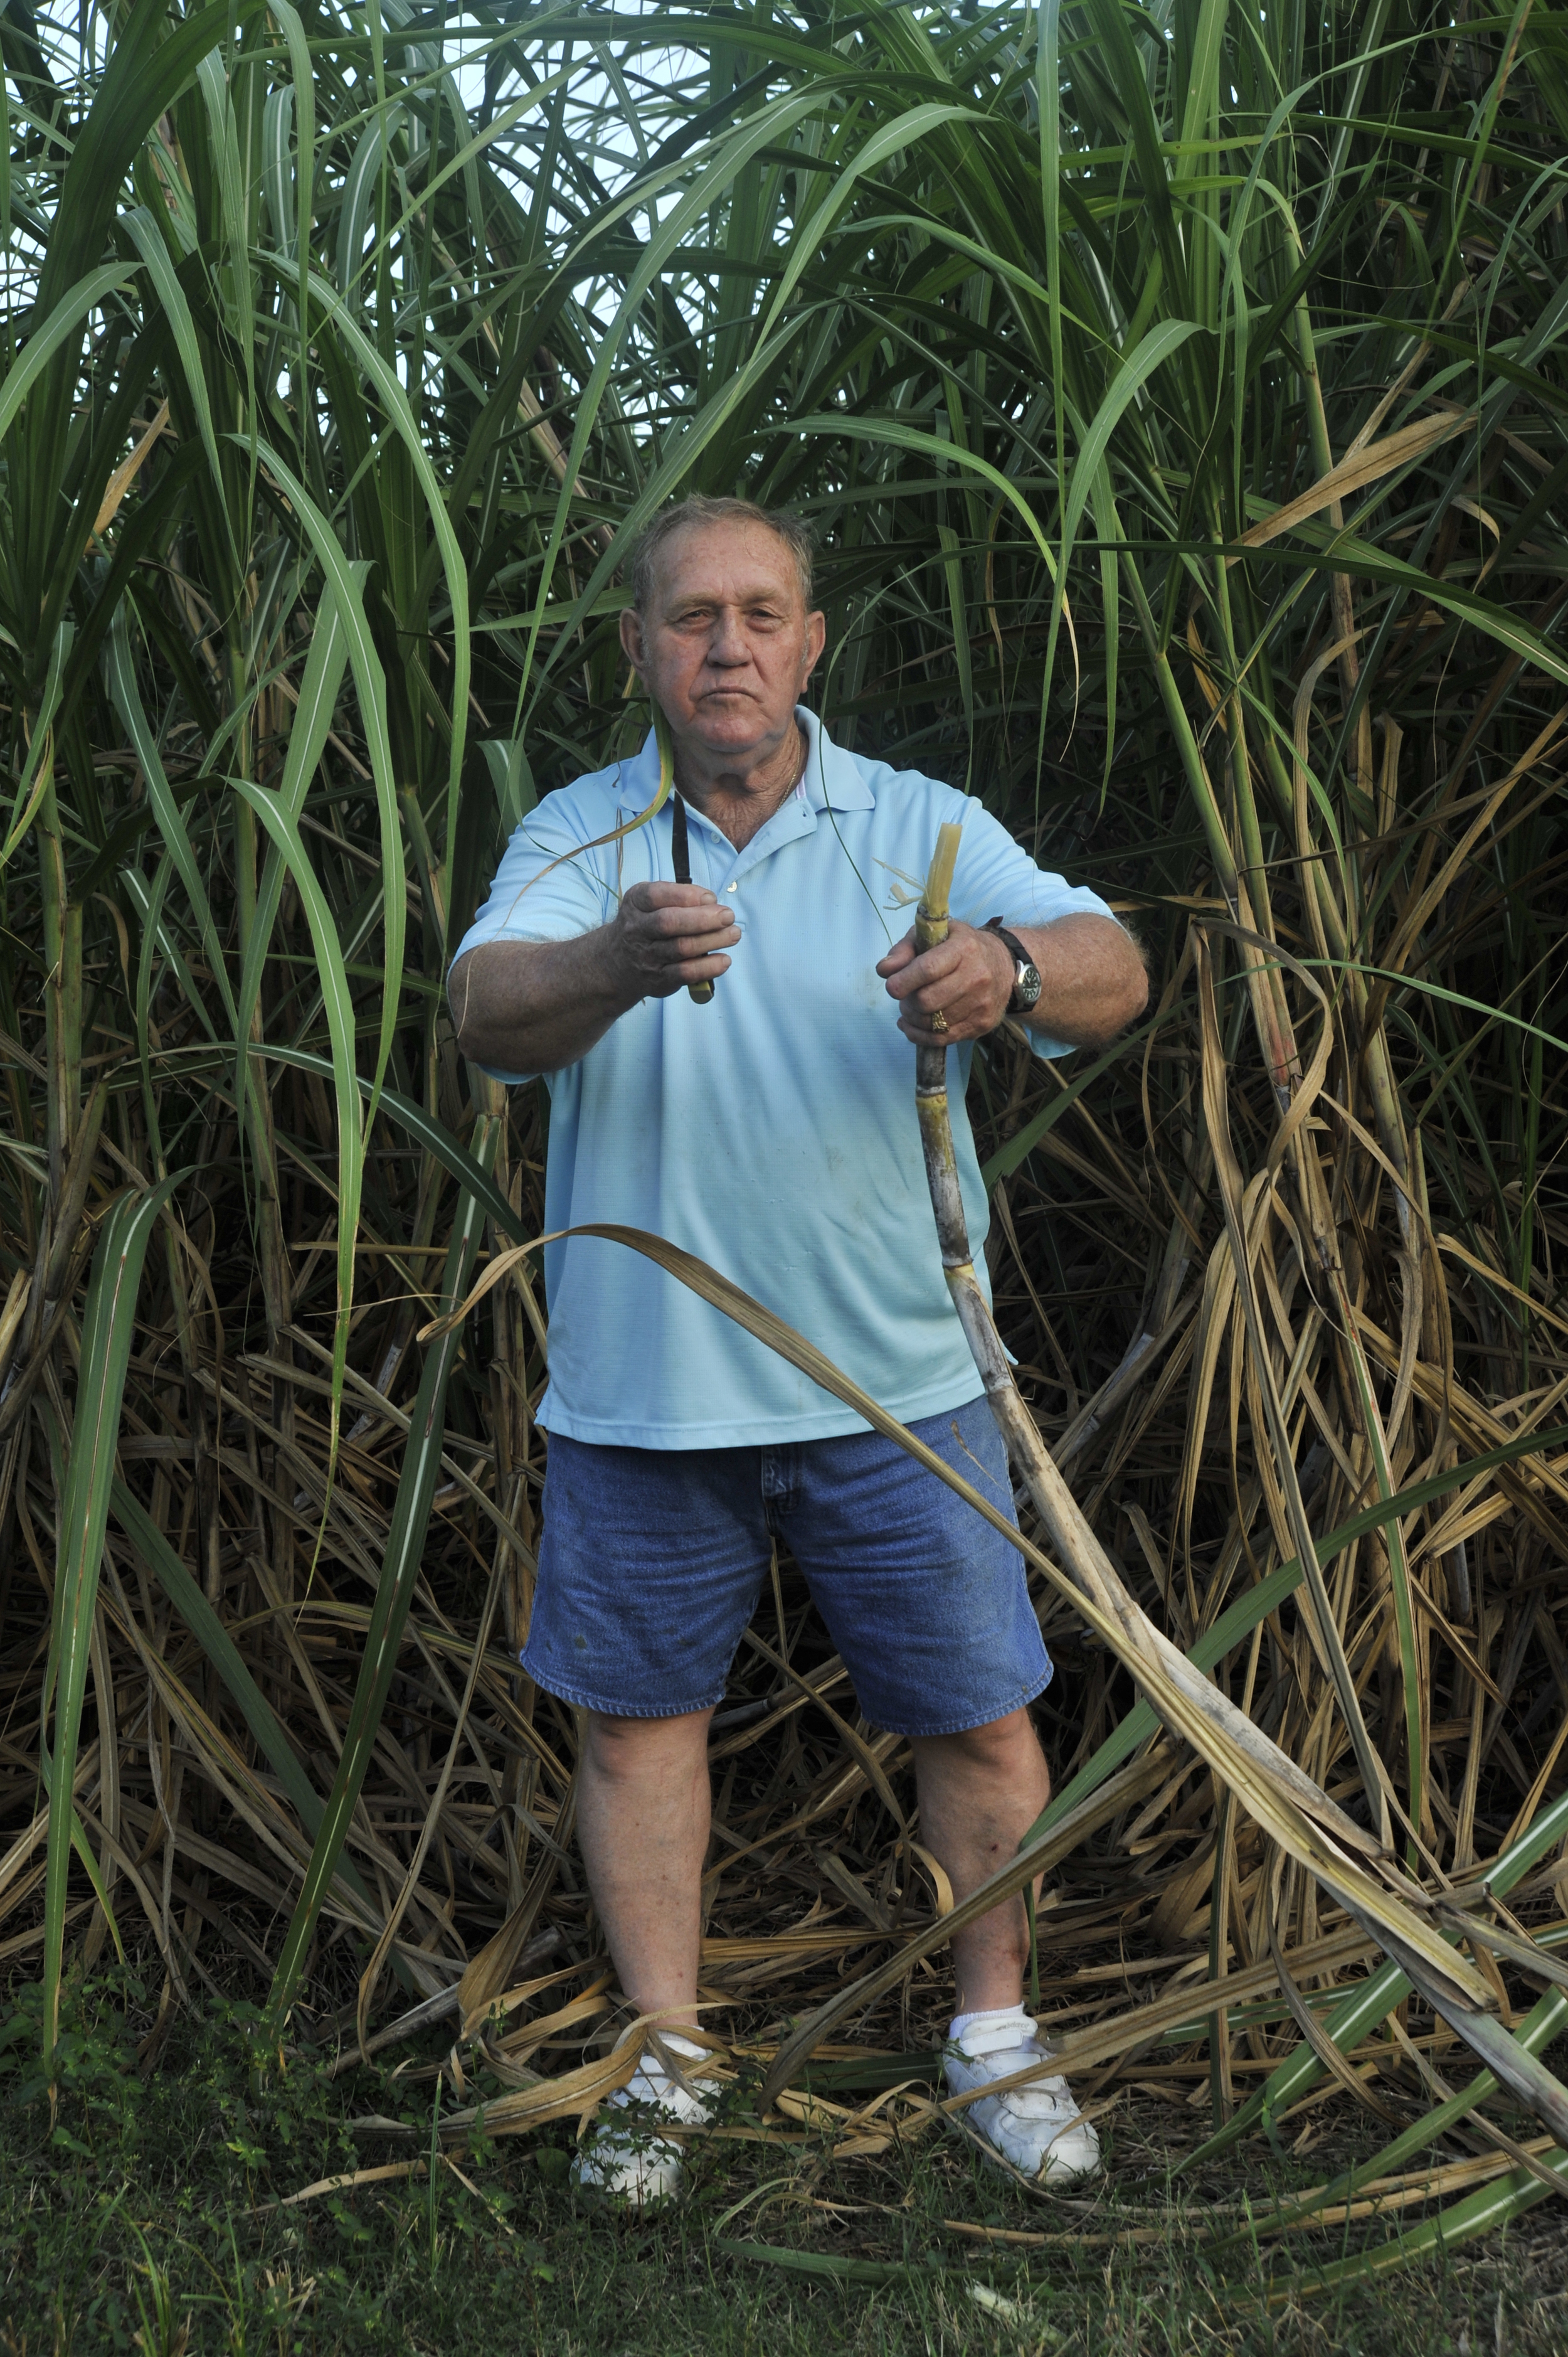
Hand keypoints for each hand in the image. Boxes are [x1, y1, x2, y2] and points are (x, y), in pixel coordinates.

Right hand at [606, 880, 739, 999]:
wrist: (616, 962)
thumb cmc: (645, 924)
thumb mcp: (649, 902)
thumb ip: (677, 897)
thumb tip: (711, 902)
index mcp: (635, 903)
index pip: (656, 895)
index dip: (687, 895)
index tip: (711, 898)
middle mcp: (637, 929)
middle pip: (669, 922)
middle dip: (704, 918)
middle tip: (728, 916)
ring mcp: (647, 956)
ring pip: (681, 948)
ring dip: (713, 940)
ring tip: (733, 934)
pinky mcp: (659, 979)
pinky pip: (685, 974)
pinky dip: (708, 967)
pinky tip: (724, 960)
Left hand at [876, 922, 1015, 1044]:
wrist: (1005, 965)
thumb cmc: (960, 947)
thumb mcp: (934, 935)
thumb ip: (904, 949)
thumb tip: (884, 970)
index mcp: (964, 949)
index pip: (928, 969)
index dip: (904, 981)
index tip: (891, 987)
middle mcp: (977, 977)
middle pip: (928, 1001)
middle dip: (908, 1001)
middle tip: (905, 996)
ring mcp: (981, 1004)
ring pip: (933, 1023)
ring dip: (913, 1018)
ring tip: (912, 1007)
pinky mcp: (982, 1025)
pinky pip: (942, 1039)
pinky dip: (919, 1035)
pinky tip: (912, 1025)